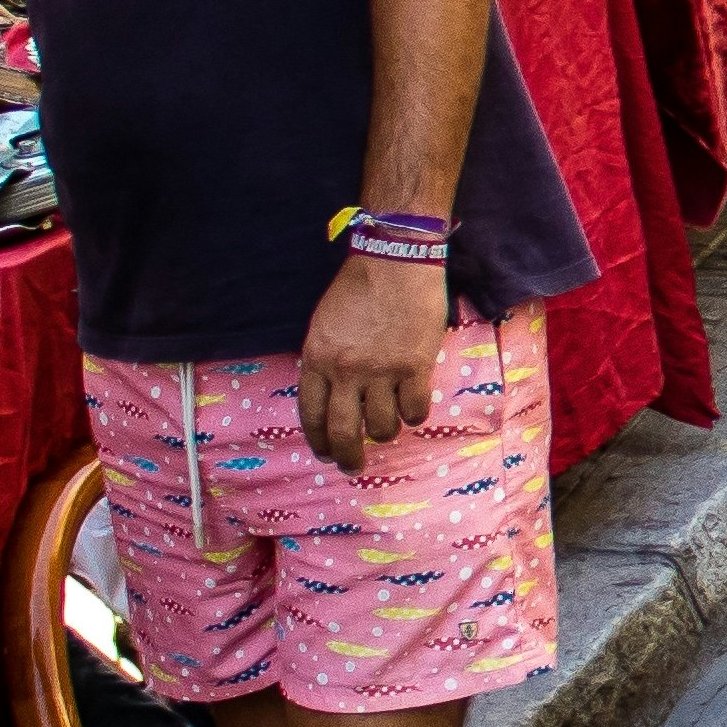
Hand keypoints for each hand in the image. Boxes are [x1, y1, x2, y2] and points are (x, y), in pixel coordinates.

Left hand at [299, 250, 444, 472]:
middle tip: (354, 466)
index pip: (311, 415)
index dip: (319, 441)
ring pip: (381, 426)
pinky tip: (413, 406)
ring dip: (385, 431)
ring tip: (389, 424)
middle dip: (348, 457)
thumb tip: (332, 396)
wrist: (397, 260)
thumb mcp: (324, 325)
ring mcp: (381, 371)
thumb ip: (324, 361)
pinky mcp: (415, 367)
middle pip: (343, 432)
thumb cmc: (358, 288)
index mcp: (317, 359)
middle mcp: (345, 371)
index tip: (326, 452)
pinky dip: (413, 415)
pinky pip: (414, 411)